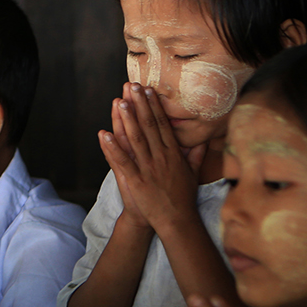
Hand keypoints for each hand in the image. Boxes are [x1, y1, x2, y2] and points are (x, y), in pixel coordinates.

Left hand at [97, 84, 204, 234]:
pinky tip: (103, 134)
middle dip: (140, 104)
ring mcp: (148, 168)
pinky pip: (122, 161)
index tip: (148, 90)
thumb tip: (202, 140)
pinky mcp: (136, 181)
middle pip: (149, 126)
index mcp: (173, 154)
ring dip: (127, 119)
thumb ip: (196, 154)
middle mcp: (161, 157)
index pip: (162, 125)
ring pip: (136, 139)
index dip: (154, 106)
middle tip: (132, 85)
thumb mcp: (193, 173)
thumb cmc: (184, 197)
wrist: (177, 221)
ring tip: (119, 101)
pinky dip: (112, 147)